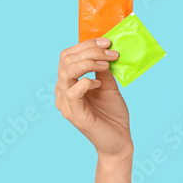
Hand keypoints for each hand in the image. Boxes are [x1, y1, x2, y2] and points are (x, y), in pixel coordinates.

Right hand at [55, 37, 133, 158]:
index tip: (107, 41)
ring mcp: (66, 103)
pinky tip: (98, 84)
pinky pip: (72, 92)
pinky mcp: (74, 115)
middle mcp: (63, 91)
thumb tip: (105, 49)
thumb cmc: (113, 115)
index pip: (69, 56)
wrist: (119, 141)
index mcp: (69, 82)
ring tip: (107, 64)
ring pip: (67, 72)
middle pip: (66, 60)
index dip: (86, 45)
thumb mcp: (109, 86)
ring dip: (89, 63)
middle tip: (111, 52)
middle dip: (90, 51)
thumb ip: (103, 69)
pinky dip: (86, 83)